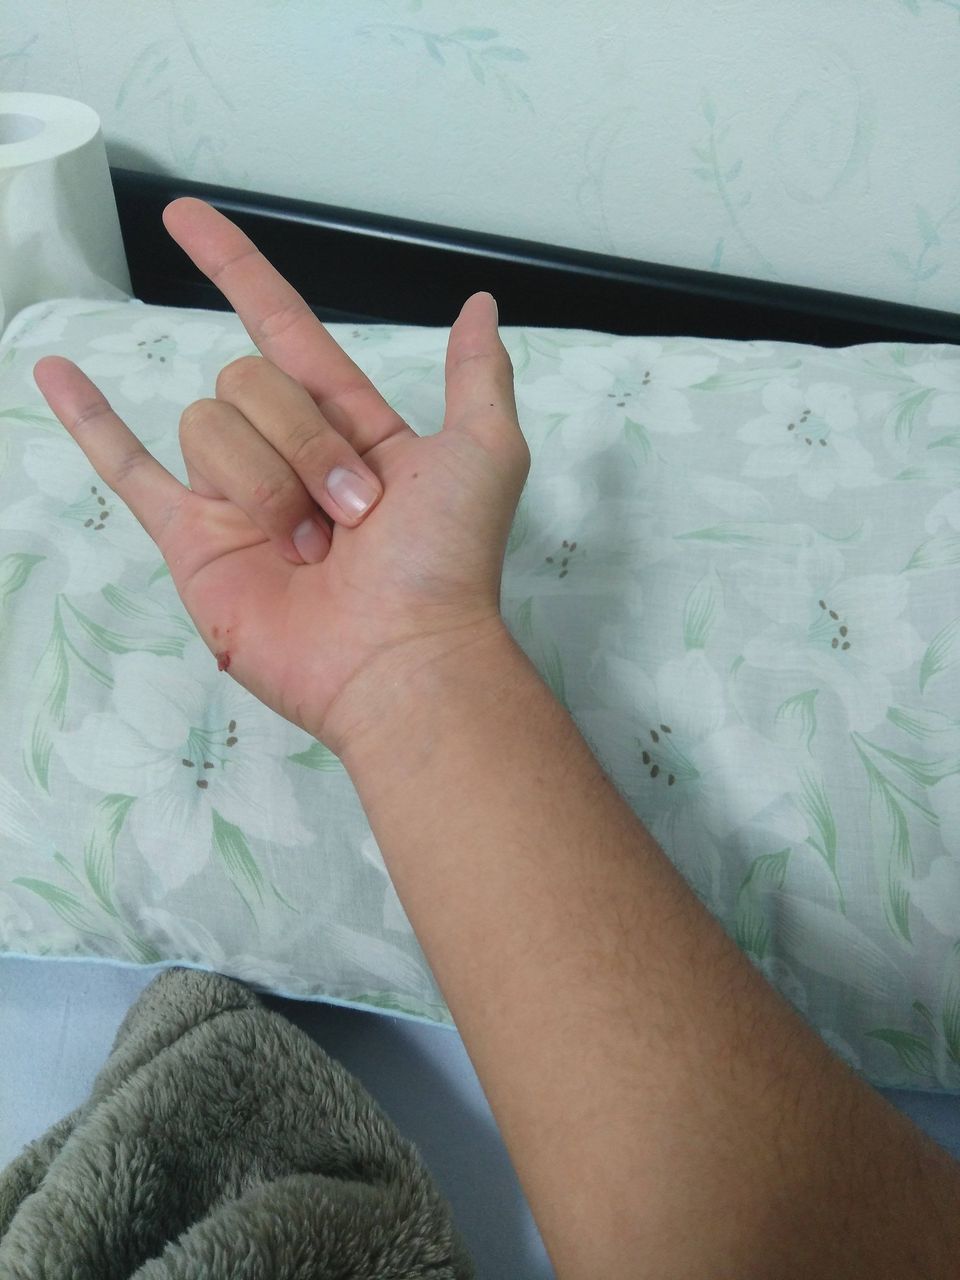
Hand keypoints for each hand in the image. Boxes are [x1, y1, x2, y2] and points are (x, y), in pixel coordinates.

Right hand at [33, 198, 529, 756]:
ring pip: (208, 427)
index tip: (186, 217)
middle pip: (248, 381)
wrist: (400, 657)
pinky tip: (55, 372)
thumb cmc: (447, 562)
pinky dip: (90, 422)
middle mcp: (286, 454)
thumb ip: (476, 376)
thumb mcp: (484, 453)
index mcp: (348, 425)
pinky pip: (128, 470)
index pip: (281, 326)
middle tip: (353, 512)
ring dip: (265, 482)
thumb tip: (478, 307)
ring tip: (311, 548)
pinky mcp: (193, 540)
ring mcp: (236, 496)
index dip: (236, 269)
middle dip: (303, 439)